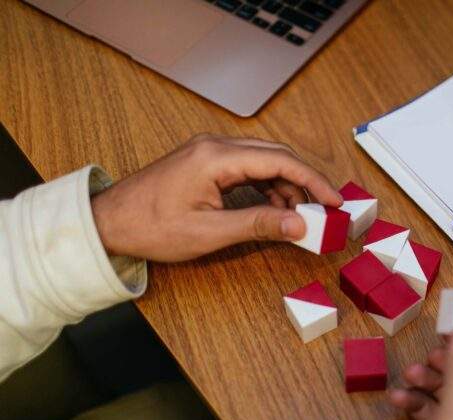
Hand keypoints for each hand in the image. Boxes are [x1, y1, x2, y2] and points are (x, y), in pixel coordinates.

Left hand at [91, 134, 341, 261]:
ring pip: (263, 161)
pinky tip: (273, 209)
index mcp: (216, 158)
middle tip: (324, 210)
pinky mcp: (206, 162)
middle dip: (303, 182)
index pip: (280, 161)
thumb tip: (299, 225)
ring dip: (285, 187)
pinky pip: (247, 168)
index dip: (313, 181)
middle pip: (276, 155)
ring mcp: (209, 152)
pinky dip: (266, 187)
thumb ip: (259, 225)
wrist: (109, 222)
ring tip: (298, 217)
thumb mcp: (209, 232)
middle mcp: (215, 146)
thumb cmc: (150, 226)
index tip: (335, 201)